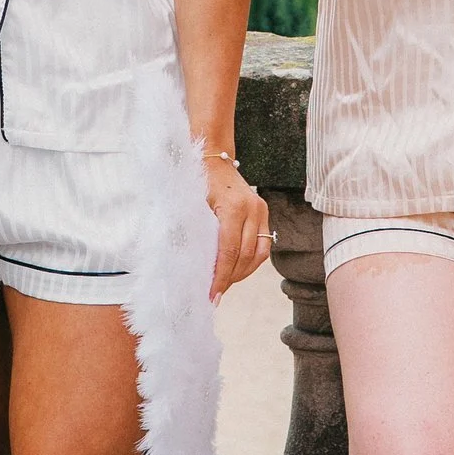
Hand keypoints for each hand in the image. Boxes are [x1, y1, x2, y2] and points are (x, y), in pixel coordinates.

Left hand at [206, 153, 270, 298]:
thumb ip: (194, 231)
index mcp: (233, 208)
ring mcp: (262, 211)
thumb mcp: (192, 203)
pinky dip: (250, 261)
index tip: (212, 293)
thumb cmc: (199, 180)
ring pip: (259, 254)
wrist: (215, 159)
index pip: (230, 251)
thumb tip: (189, 265)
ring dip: (243, 273)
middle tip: (216, 295)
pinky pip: (263, 245)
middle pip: (246, 256)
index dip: (221, 275)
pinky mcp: (264, 214)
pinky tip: (236, 270)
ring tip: (225, 285)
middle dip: (230, 279)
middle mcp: (253, 209)